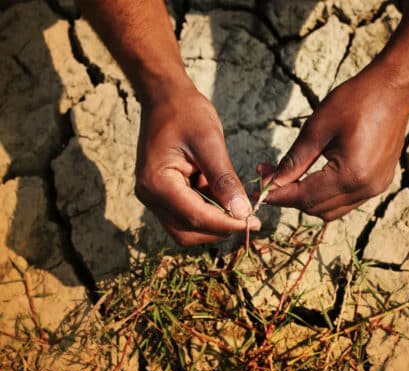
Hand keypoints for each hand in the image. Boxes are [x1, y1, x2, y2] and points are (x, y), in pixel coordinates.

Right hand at [135, 82, 259, 245]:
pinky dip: (208, 210)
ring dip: (214, 221)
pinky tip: (224, 194)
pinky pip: (186, 214)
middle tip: (249, 218)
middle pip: (188, 231)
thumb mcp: (209, 142)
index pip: (195, 217)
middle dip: (219, 229)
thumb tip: (242, 212)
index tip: (254, 223)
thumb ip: (224, 179)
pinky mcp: (163, 194)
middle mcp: (150, 195)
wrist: (165, 97)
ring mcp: (154, 197)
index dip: (227, 224)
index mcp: (157, 183)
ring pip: (187, 227)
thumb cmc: (186, 113)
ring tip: (238, 204)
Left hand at [259, 71, 408, 221]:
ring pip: (330, 210)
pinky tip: (313, 177)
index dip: (278, 196)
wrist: (393, 89)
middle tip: (269, 177)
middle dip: (289, 197)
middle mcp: (365, 188)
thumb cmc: (355, 101)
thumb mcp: (317, 128)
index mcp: (351, 175)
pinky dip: (325, 195)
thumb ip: (294, 161)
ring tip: (288, 178)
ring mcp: (375, 188)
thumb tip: (271, 184)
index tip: (257, 189)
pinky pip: (345, 201)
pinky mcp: (379, 183)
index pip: (305, 198)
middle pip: (317, 209)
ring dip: (307, 199)